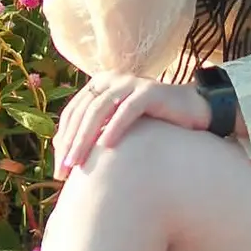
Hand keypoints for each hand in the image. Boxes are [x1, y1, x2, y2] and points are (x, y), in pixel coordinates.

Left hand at [53, 69, 211, 177]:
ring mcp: (131, 83)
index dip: (62, 139)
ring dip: (86, 138)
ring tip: (78, 163)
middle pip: (83, 112)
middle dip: (71, 143)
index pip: (73, 112)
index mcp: (99, 84)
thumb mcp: (117, 125)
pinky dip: (115, 127)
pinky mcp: (150, 91)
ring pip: (100, 109)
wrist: (191, 112)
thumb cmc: (151, 125)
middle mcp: (112, 79)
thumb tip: (61, 151)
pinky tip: (106, 146)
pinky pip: (128, 110)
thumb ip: (94, 131)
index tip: (58, 168)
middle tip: (64, 171)